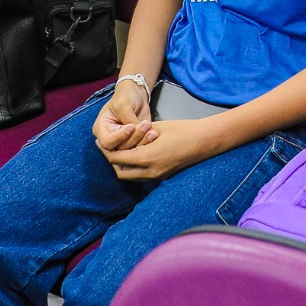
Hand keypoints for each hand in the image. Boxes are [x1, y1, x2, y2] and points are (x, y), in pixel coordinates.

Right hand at [92, 80, 152, 152]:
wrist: (136, 94)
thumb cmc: (125, 96)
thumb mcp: (123, 104)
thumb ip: (127, 120)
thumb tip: (135, 132)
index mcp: (101, 129)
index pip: (106, 142)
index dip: (119, 137)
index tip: (131, 127)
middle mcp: (110, 138)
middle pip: (120, 148)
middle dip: (134, 138)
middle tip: (146, 125)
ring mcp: (123, 141)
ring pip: (131, 150)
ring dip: (143, 140)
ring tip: (152, 130)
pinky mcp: (135, 141)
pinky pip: (140, 148)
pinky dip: (147, 142)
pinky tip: (154, 133)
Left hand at [106, 116, 224, 180]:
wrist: (205, 141)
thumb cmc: (182, 130)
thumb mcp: (157, 128)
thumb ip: (138, 137)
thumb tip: (125, 139)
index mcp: (147, 158)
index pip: (118, 159)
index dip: (107, 151)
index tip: (100, 142)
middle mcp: (150, 171)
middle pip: (121, 173)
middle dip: (113, 161)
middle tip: (109, 148)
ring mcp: (157, 176)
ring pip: (131, 176)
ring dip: (124, 166)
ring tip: (121, 150)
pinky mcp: (163, 176)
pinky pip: (141, 175)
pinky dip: (134, 167)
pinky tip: (135, 154)